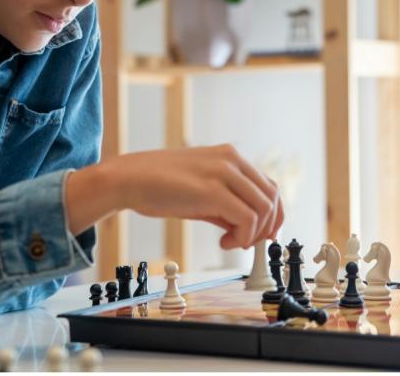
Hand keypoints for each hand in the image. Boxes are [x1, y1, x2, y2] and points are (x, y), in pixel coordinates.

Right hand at [108, 144, 283, 249]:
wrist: (127, 179)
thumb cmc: (159, 186)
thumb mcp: (201, 192)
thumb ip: (227, 206)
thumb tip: (250, 229)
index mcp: (231, 156)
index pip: (269, 186)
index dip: (273, 215)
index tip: (263, 234)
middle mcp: (232, 159)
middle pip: (272, 198)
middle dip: (266, 227)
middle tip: (248, 243)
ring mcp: (223, 172)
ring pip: (263, 208)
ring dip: (253, 234)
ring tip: (231, 242)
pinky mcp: (212, 190)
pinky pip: (247, 218)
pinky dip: (242, 237)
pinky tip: (224, 242)